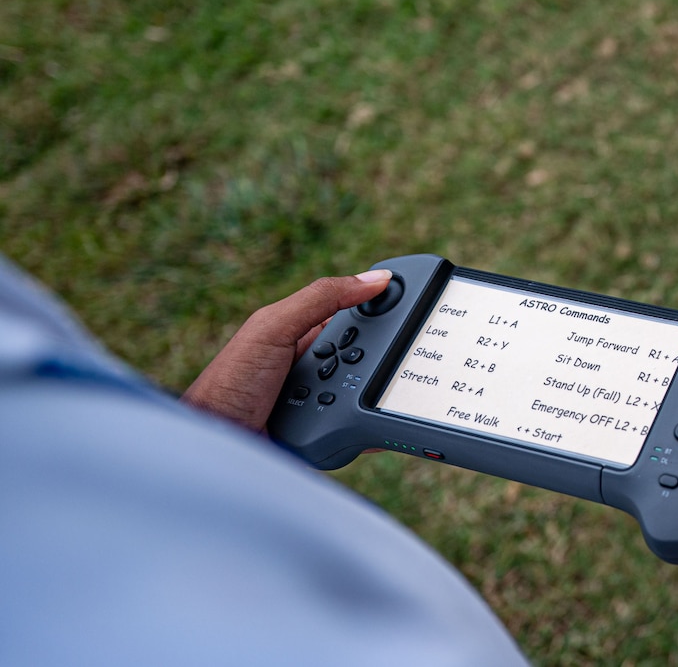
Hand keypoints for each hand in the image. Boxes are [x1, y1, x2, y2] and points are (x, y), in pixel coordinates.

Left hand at [181, 270, 392, 431]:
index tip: (418, 301)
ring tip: (373, 397)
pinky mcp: (323, 434)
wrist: (213, 443)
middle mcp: (313, 366)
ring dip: (371, 396)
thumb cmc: (229, 381)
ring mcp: (319, 402)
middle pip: (366, 355)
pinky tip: (381, 428)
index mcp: (302, 331)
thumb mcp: (273, 326)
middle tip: (395, 360)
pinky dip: (370, 429)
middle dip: (377, 359)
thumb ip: (322, 298)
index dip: (382, 308)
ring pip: (366, 393)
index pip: (354, 314)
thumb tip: (376, 278)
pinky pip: (358, 428)